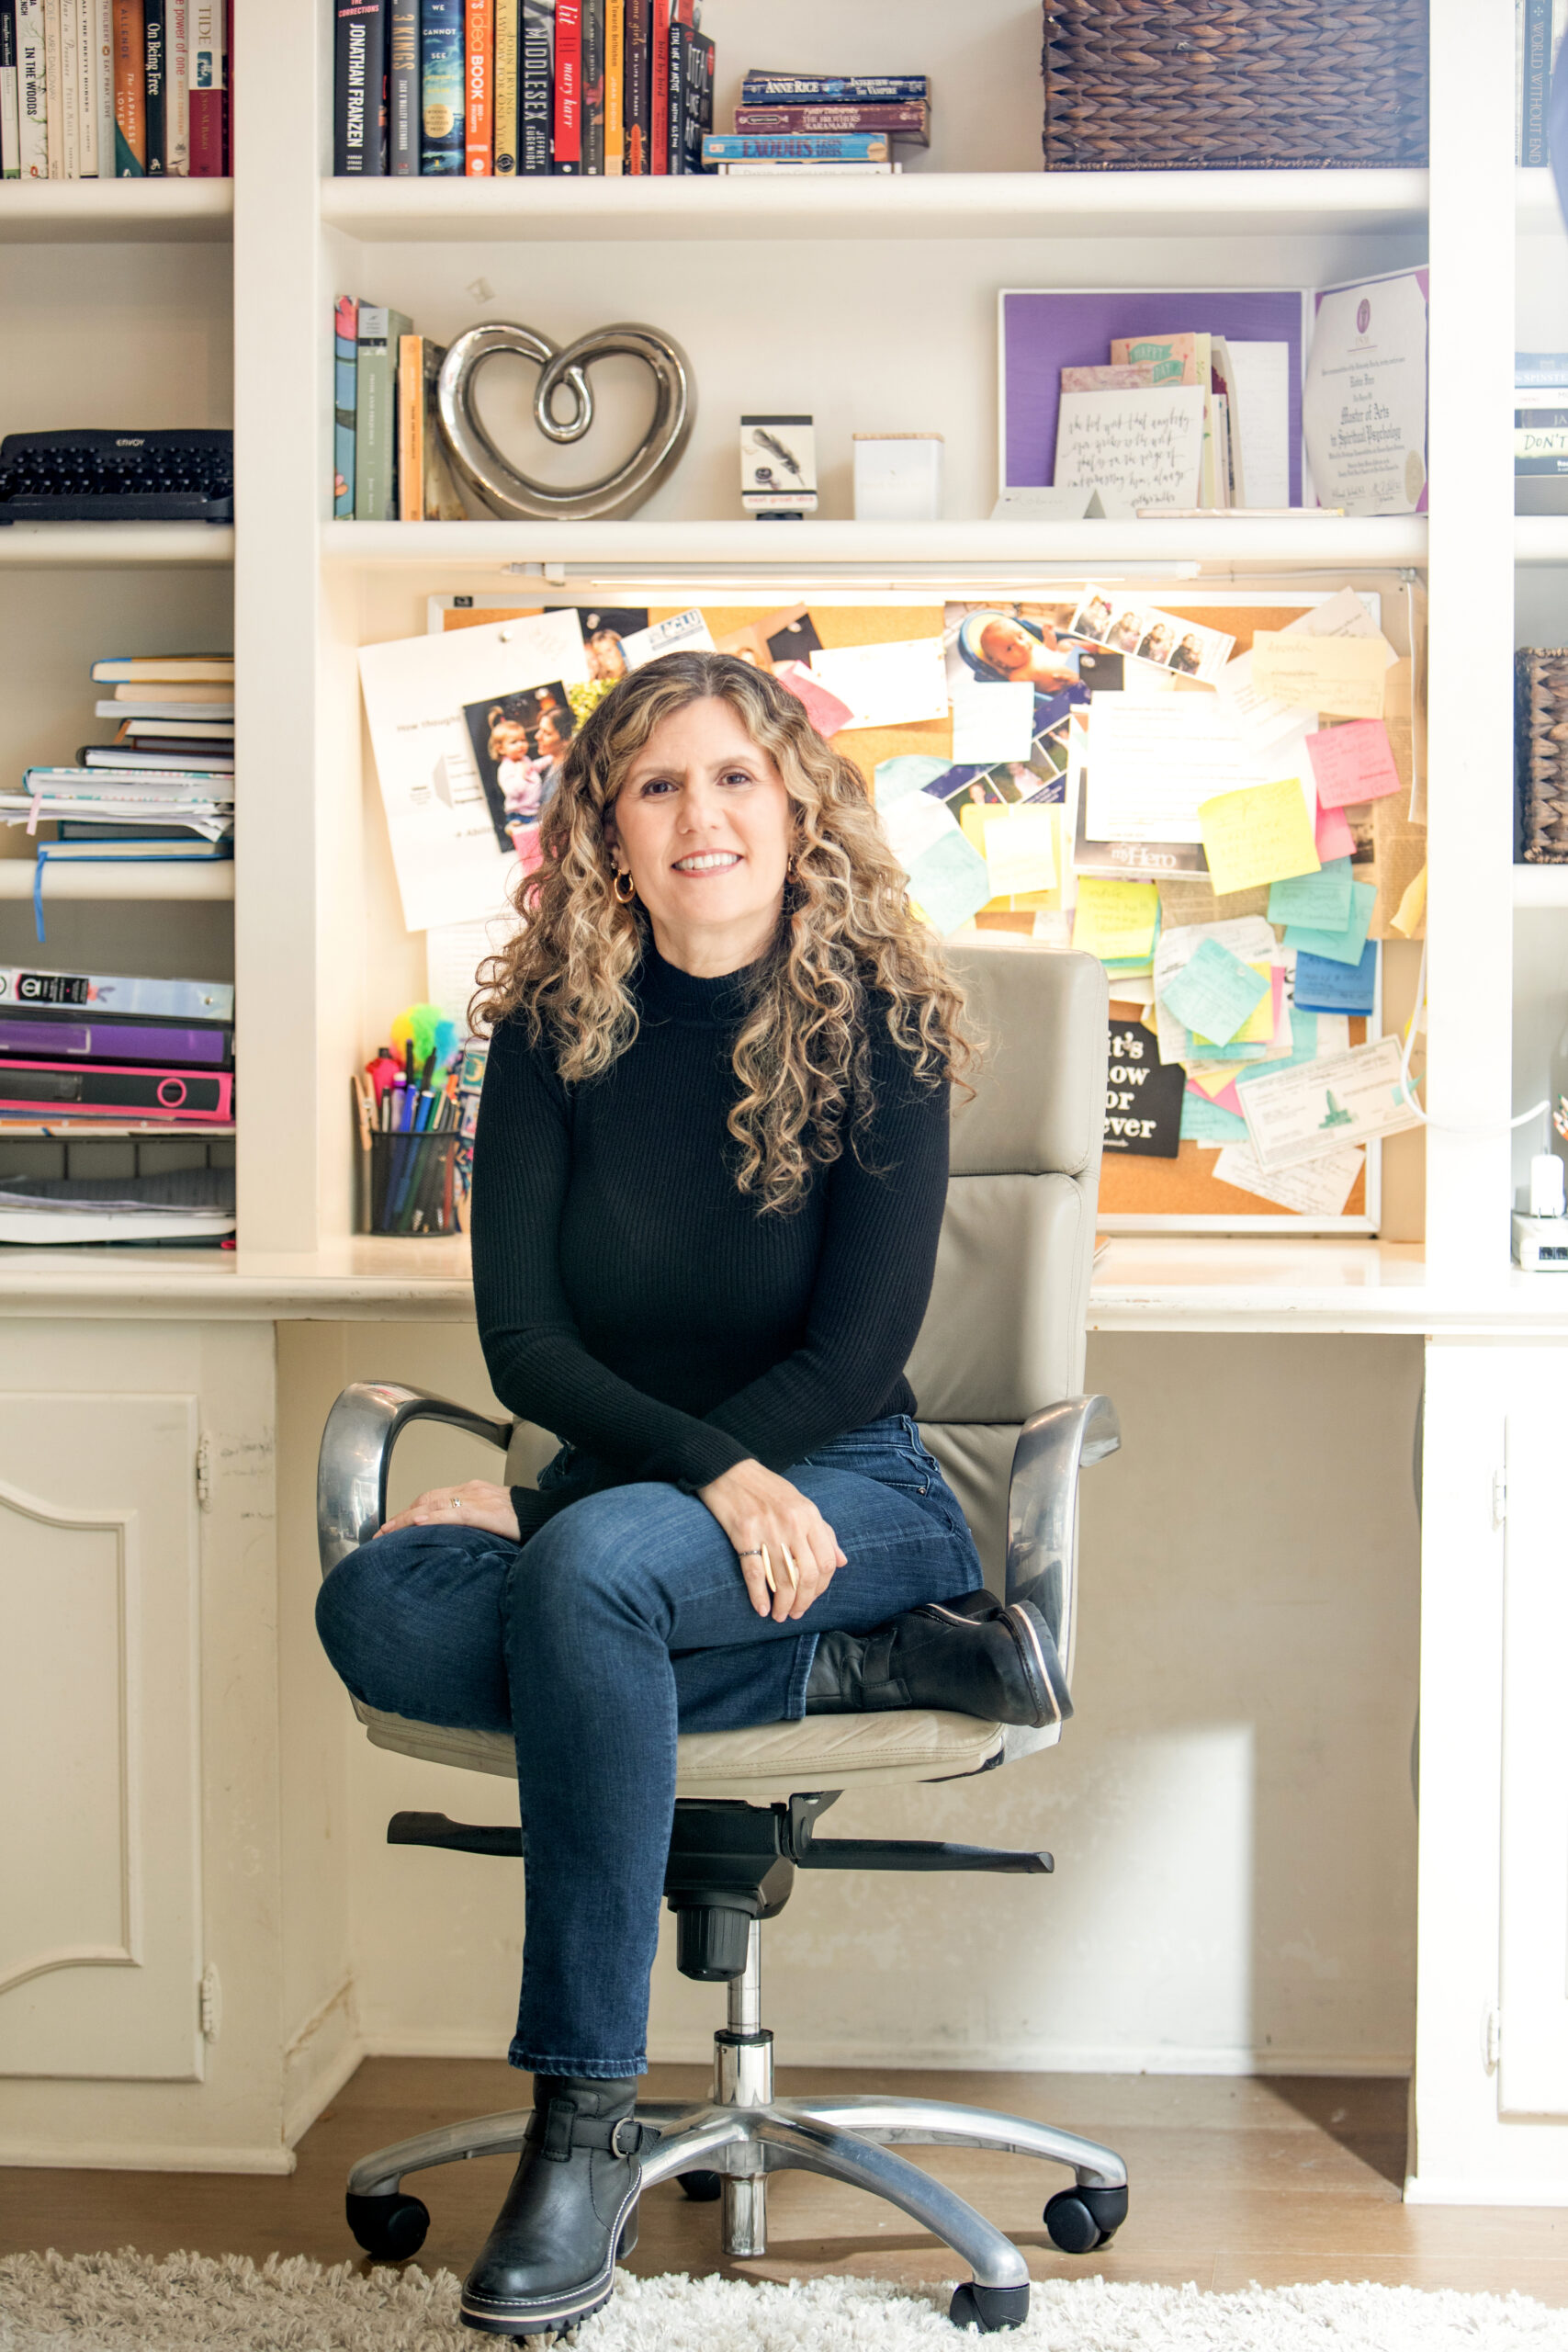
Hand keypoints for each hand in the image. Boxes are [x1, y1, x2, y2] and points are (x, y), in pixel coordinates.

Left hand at [377, 1479, 519, 1542]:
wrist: (549, 1515)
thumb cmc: (524, 1520)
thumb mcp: (494, 1518)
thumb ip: (473, 1524)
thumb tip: (454, 1541)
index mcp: (472, 1492)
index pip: (432, 1498)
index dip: (410, 1510)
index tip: (392, 1526)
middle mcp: (471, 1491)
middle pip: (427, 1499)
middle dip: (401, 1516)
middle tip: (381, 1533)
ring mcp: (478, 1499)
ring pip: (434, 1504)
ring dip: (408, 1518)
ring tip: (389, 1531)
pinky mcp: (487, 1512)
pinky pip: (455, 1513)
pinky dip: (434, 1517)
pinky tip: (419, 1523)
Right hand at [697, 1459, 846, 1622]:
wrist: (729, 1470)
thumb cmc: (767, 1490)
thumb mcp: (803, 1504)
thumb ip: (825, 1532)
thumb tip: (842, 1561)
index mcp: (810, 1516)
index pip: (826, 1562)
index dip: (821, 1587)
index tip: (812, 1598)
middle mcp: (792, 1524)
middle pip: (806, 1575)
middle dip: (803, 1601)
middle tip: (795, 1614)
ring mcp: (768, 1529)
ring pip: (782, 1579)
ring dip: (783, 1604)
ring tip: (779, 1615)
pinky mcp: (744, 1534)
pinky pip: (754, 1572)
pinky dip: (759, 1595)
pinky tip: (761, 1608)